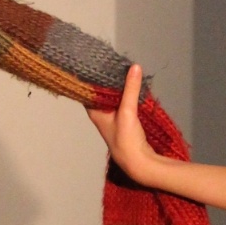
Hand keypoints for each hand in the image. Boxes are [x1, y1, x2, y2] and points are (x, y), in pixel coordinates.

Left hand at [86, 63, 157, 183]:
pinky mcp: (125, 122)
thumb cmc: (125, 139)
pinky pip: (122, 103)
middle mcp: (101, 115)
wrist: (138, 163)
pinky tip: (132, 85)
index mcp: (95, 113)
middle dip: (106, 80)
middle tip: (111, 61)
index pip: (87, 91)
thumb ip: (130, 89)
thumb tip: (134, 67)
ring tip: (121, 68)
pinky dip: (126, 94)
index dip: (89, 78)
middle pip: (101, 93)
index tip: (93, 62)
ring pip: (112, 98)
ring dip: (118, 87)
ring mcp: (113, 119)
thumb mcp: (127, 111)